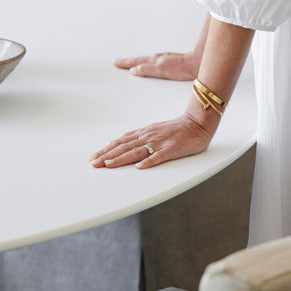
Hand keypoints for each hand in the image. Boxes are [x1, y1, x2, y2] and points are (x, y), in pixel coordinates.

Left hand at [90, 113, 213, 168]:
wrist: (196, 123)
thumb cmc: (175, 129)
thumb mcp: (153, 130)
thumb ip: (139, 138)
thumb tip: (122, 145)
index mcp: (143, 133)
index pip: (120, 142)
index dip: (106, 150)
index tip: (93, 157)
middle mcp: (148, 136)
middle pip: (124, 147)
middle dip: (107, 155)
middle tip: (93, 164)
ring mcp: (159, 143)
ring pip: (137, 151)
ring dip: (121, 158)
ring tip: (108, 165)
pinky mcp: (171, 149)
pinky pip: (159, 156)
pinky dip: (149, 161)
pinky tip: (140, 167)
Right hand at [114, 51, 198, 80]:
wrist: (197, 64)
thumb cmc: (182, 68)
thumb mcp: (161, 70)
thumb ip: (147, 69)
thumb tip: (133, 71)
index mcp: (154, 62)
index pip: (136, 62)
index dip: (126, 63)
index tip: (116, 63)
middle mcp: (158, 59)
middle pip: (140, 60)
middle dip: (128, 61)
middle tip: (118, 61)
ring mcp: (165, 59)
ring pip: (147, 59)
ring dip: (138, 60)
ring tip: (131, 61)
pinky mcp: (172, 60)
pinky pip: (155, 60)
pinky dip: (148, 61)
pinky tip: (151, 63)